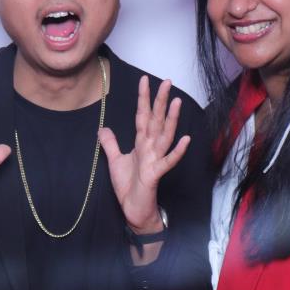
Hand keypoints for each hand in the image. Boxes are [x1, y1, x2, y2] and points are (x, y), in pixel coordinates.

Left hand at [98, 76, 188, 231]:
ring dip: (171, 120)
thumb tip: (102, 128)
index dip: (143, 98)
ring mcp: (155, 160)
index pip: (142, 115)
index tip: (145, 80)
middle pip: (156, 120)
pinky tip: (186, 140)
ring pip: (165, 136)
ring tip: (176, 102)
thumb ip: (110, 144)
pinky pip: (168, 161)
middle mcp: (150, 148)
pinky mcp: (155, 174)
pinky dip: (177, 151)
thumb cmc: (129, 187)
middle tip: (167, 81)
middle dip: (160, 101)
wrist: (134, 209)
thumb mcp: (114, 161)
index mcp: (141, 143)